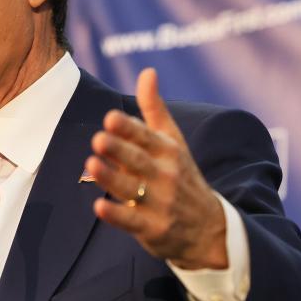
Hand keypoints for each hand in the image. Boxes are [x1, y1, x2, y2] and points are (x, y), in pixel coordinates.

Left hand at [86, 67, 227, 269]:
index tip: (110, 118)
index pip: (146, 137)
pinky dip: (116, 215)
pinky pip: (131, 221)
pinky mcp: (152, 229)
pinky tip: (99, 206)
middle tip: (98, 139)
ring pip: (132, 188)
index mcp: (168, 151)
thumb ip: (154, 108)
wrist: (208, 228)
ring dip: (111, 177)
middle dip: (119, 150)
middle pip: (138, 161)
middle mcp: (165, 175)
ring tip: (92, 163)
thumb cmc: (181, 176)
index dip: (129, 128)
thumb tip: (147, 71)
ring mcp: (159, 203)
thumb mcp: (172, 142)